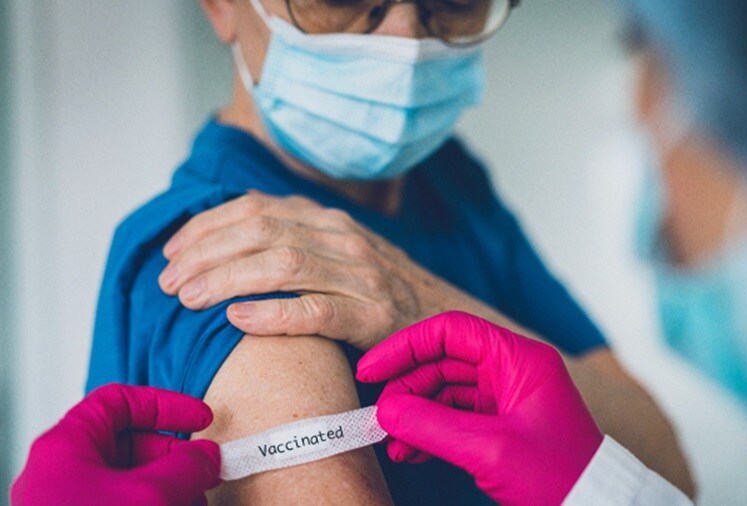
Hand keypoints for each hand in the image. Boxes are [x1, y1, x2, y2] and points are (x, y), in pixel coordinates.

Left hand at [11, 384, 220, 505]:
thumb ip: (187, 465)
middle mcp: (64, 476)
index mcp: (66, 448)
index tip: (201, 419)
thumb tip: (207, 456)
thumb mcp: (152, 495)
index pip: (118, 402)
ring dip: (172, 490)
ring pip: (131, 483)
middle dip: (175, 458)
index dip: (164, 405)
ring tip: (199, 503)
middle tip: (205, 472)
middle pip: (128, 446)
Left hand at [158, 192, 453, 349]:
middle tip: (168, 282)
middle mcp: (343, 238)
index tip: (170, 252)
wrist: (442, 318)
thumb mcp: (336, 251)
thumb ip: (293, 237)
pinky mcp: (374, 316)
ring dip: (226, 280)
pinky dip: (274, 313)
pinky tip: (238, 320)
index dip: (205, 227)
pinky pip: (317, 311)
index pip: (255, 209)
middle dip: (205, 254)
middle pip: (261, 232)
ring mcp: (361, 275)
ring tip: (188, 299)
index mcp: (327, 220)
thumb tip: (230, 227)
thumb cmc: (375, 290)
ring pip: (282, 266)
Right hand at [356, 312, 603, 505]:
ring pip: (445, 391)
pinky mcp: (501, 425)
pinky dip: (429, 431)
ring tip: (392, 440)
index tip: (372, 368)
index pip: (451, 332)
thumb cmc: (560, 477)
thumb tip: (386, 411)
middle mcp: (512, 371)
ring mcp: (506, 398)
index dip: (407, 346)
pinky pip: (454, 417)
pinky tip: (409, 450)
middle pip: (443, 361)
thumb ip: (433, 426)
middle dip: (407, 388)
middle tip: (380, 416)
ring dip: (414, 414)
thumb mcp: (491, 449)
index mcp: (519, 359)